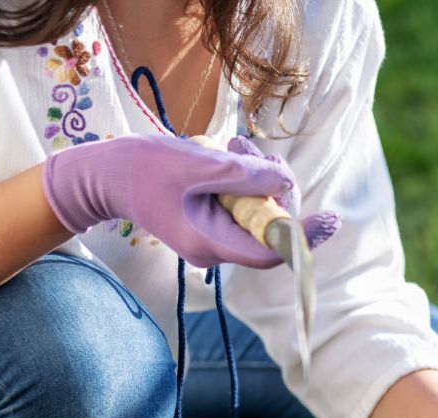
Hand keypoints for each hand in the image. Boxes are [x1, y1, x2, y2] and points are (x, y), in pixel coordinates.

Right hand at [41, 134, 336, 267]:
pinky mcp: (212, 222)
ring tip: (232, 146)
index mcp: (210, 243)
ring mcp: (214, 237)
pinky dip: (244, 179)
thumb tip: (284, 184)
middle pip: (268, 231)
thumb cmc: (143, 168)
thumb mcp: (195, 163)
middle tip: (249, 151)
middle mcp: (216, 248)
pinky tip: (229, 153)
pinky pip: (243, 205)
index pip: (269, 252)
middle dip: (273, 190)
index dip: (303, 238)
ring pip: (257, 214)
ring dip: (256, 178)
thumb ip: (241, 176)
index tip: (331, 220)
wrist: (106, 175)